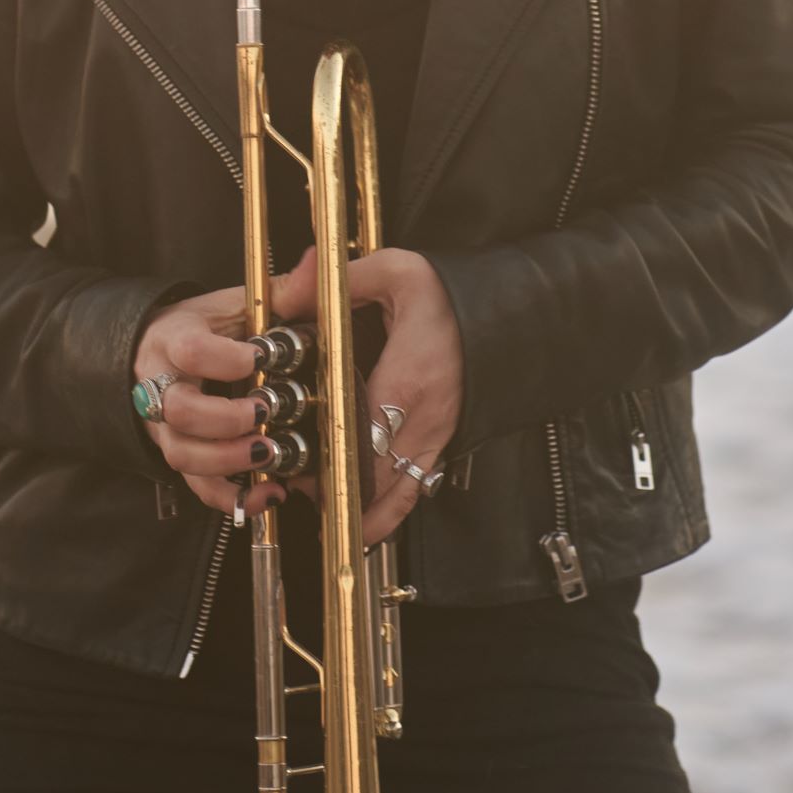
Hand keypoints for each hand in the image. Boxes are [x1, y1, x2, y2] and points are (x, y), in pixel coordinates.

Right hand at [131, 287, 288, 519]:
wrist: (153, 351)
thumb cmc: (203, 327)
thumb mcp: (236, 303)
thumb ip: (282, 289)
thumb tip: (321, 262)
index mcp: (175, 338)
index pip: (190, 351)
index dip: (225, 360)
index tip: (260, 357)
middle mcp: (161, 384)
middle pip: (180, 411)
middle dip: (227, 420)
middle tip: (265, 414)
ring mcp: (166, 425)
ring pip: (182, 453)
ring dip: (228, 461)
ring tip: (269, 455)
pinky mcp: (179, 453)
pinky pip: (196, 486)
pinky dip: (232, 498)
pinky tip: (270, 494)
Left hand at [270, 246, 464, 543]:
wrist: (510, 310)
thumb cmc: (452, 294)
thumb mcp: (394, 271)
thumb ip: (334, 281)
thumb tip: (282, 295)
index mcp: (407, 381)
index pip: (366, 436)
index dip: (334, 459)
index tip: (302, 469)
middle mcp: (424, 419)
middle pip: (380, 479)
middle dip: (340, 495)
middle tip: (299, 494)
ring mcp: (437, 435)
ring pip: (401, 496)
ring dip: (365, 514)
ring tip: (327, 521)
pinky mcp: (443, 439)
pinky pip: (416, 487)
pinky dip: (389, 508)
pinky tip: (362, 517)